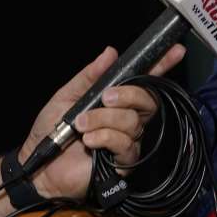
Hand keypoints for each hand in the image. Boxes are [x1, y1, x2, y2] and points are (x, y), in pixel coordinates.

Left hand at [18, 44, 186, 199]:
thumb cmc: (52, 130)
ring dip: (103, 119)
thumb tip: (110, 52)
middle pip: (148, 100)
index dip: (162, 64)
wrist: (39, 165)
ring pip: (132, 121)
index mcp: (118, 100)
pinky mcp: (124, 161)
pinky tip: (88, 141)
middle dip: (128, 95)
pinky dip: (104, 137)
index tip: (176, 50)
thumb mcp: (67, 95)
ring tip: (81, 125)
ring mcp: (129, 140)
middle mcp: (129, 118)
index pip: (146, 80)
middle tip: (106, 98)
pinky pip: (125, 143)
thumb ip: (90, 76)